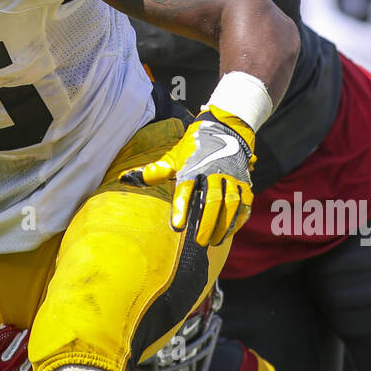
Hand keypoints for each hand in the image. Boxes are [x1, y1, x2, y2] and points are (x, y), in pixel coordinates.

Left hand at [121, 105, 255, 247]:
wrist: (225, 129)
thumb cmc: (194, 147)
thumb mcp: (174, 157)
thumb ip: (154, 172)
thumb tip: (125, 178)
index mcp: (193, 168)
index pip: (185, 190)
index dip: (181, 208)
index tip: (177, 226)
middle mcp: (213, 172)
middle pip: (212, 200)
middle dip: (206, 222)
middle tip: (198, 241)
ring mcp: (231, 177)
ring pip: (231, 203)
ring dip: (223, 224)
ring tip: (214, 241)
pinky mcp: (244, 181)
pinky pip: (245, 202)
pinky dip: (239, 218)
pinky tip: (230, 231)